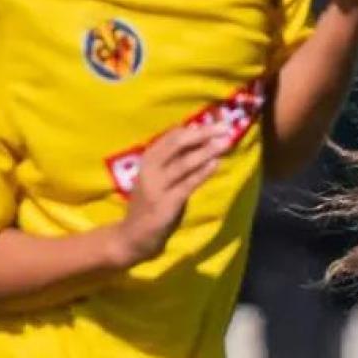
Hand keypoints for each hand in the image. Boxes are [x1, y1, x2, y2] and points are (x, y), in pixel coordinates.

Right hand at [114, 122, 232, 263]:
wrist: (132, 236)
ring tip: (225, 141)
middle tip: (225, 126)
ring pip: (184, 163)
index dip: (193, 128)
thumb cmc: (150, 207)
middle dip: (202, 133)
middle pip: (177, 144)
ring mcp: (157, 187)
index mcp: (147, 161)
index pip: (170, 137)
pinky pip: (186, 184)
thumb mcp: (159, 180)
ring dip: (206, 150)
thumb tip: (200, 147)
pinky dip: (202, 172)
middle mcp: (150, 170)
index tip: (214, 121)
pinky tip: (215, 163)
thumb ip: (174, 165)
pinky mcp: (166, 204)